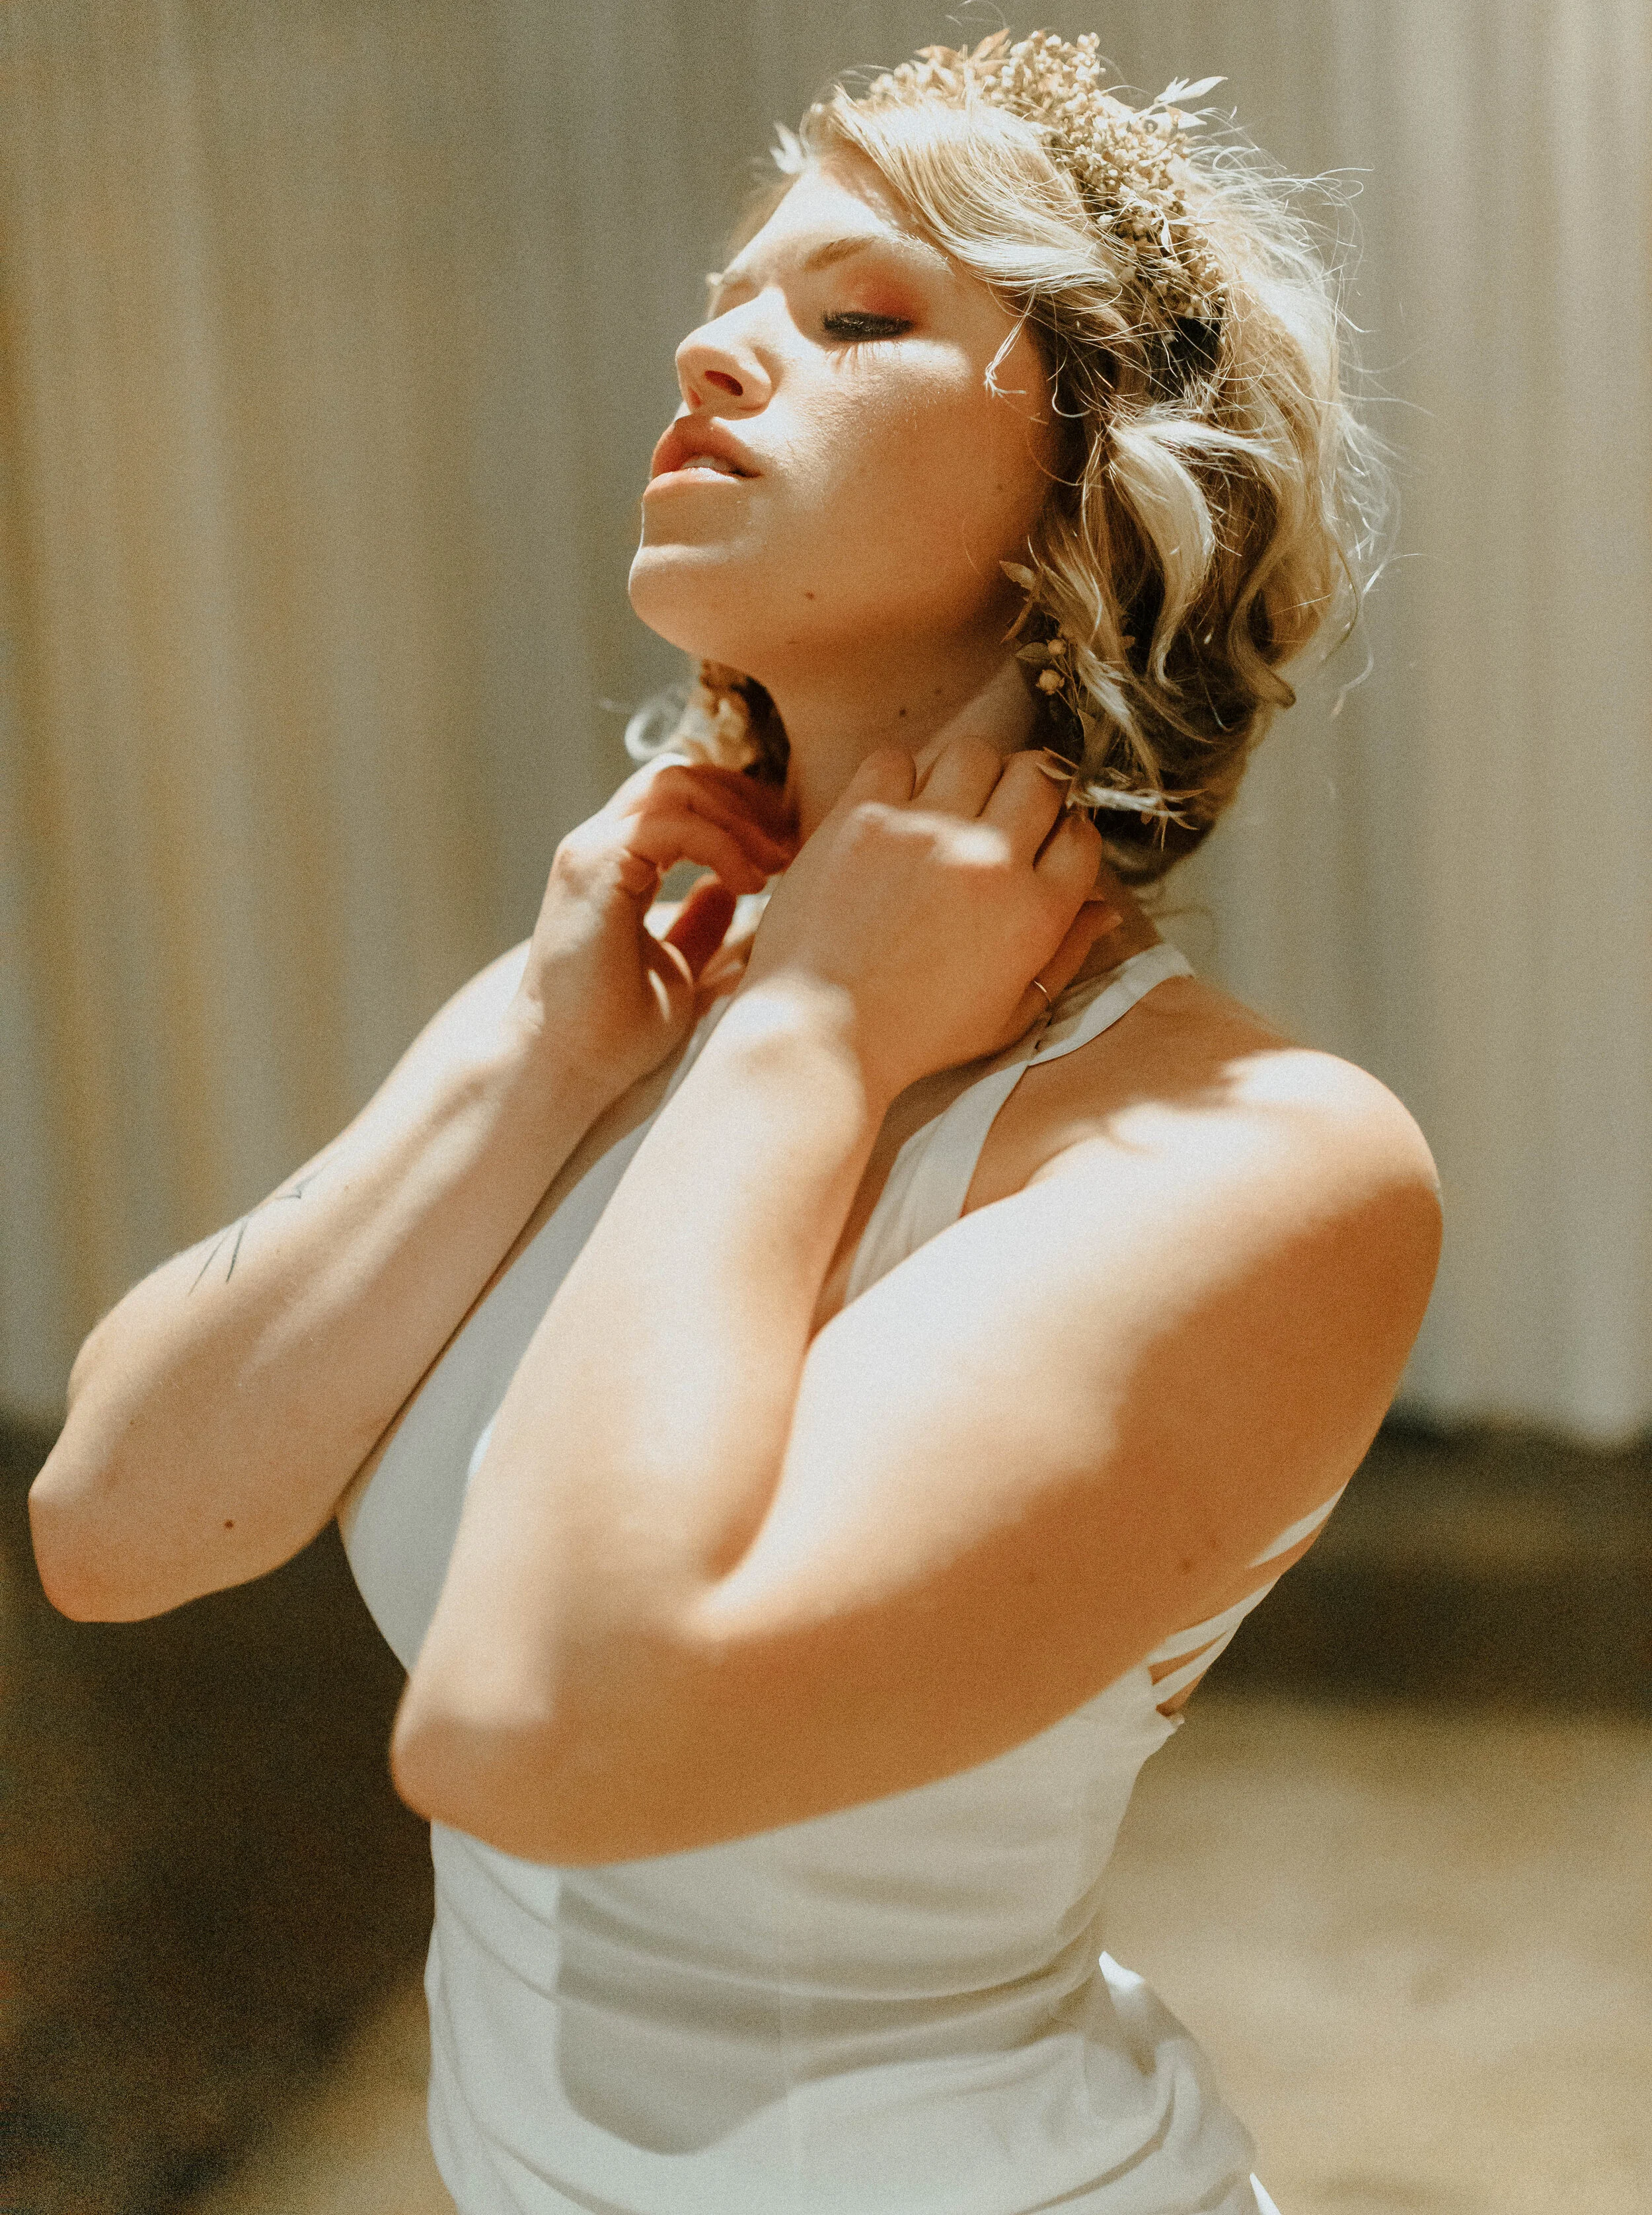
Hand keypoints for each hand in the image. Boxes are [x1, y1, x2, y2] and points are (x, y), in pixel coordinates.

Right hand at [509, 757, 797, 1098]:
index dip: (737, 810)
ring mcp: (591, 852)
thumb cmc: (614, 1037)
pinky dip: (718, 842)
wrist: (567, 1071)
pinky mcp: (593, 867)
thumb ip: (700, 926)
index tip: (784, 851)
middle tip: (790, 848)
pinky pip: (668, 820)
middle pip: (679, 776)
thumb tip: (731, 891)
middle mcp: (598, 847)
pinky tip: (749, 884)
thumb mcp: (677, 971)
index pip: (679, 798)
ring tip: (775, 865)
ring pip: (673, 783)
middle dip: (744, 801)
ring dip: (736, 816)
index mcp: (615, 866)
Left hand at [739, 737, 1112, 1102]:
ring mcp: (924, 832)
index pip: (1082, 836)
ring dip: (970, 774)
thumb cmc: (915, 1034)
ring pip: (975, 753)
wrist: (820, 1032)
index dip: (1068, 834)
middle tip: (1003, 813)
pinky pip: (896, 758)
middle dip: (1032, 790)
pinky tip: (895, 813)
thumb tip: (1106, 910)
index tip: (1044, 843)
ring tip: (950, 807)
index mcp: (1035, 913)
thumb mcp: (1010, 1015)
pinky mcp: (862, 818)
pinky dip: (900, 776)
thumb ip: (1066, 957)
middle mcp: (988, 861)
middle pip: (1040, 777)